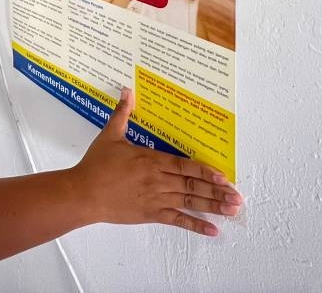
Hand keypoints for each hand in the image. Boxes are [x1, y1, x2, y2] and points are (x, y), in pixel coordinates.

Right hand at [73, 88, 242, 235]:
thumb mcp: (110, 135)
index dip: (206, 171)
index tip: (224, 176)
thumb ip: (122, 113)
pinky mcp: (150, 214)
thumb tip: (128, 91)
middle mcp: (158, 181)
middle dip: (218, 192)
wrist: (83, 193)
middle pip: (193, 186)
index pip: (185, 166)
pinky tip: (213, 230)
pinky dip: (196, 225)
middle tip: (238, 198)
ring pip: (190, 202)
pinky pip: (177, 220)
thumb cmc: (96, 165)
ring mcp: (156, 199)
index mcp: (151, 160)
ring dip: (213, 207)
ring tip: (233, 211)